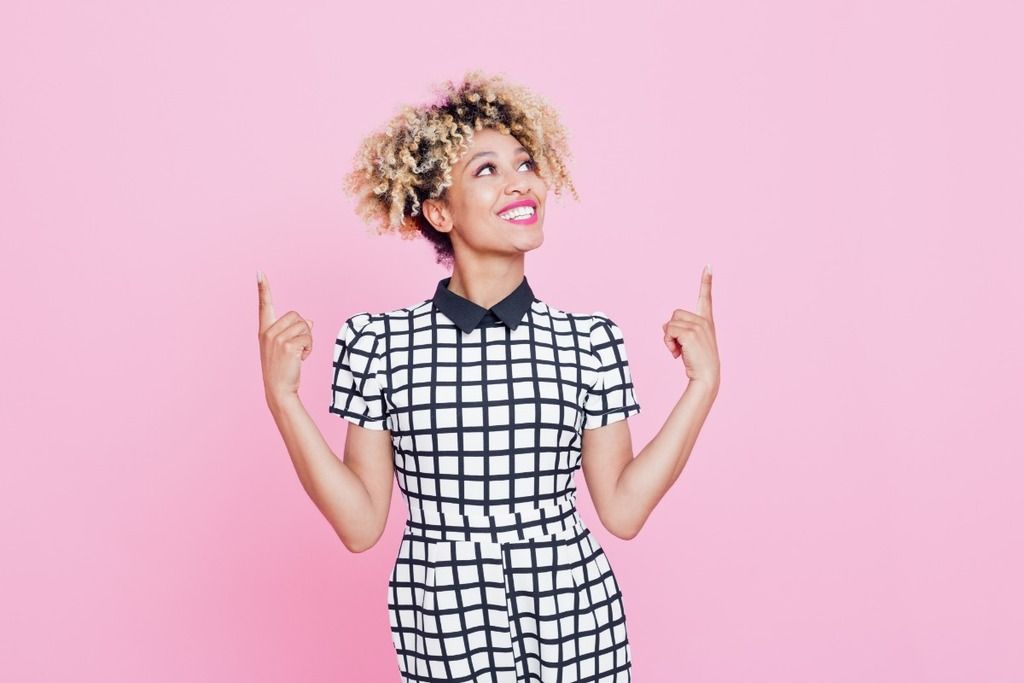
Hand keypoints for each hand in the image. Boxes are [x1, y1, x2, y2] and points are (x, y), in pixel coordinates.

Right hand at [258, 271, 313, 403]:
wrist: (279, 390)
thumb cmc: (283, 369)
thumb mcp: (285, 348)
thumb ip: (294, 332)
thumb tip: (310, 321)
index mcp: (264, 331)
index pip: (264, 306)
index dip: (263, 288)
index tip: (260, 273)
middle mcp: (268, 332)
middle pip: (296, 316)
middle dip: (303, 330)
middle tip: (298, 347)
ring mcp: (277, 339)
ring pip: (305, 326)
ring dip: (308, 340)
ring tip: (299, 354)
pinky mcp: (288, 346)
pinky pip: (308, 337)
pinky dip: (310, 348)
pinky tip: (302, 359)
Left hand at [662, 264, 720, 388]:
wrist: (707, 376)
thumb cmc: (698, 362)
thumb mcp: (689, 342)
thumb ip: (681, 329)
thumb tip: (665, 326)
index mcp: (707, 320)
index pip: (706, 297)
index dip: (706, 281)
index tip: (708, 265)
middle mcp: (704, 320)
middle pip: (675, 314)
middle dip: (671, 330)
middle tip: (678, 346)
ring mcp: (698, 325)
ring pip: (670, 323)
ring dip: (668, 339)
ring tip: (678, 351)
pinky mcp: (690, 333)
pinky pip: (668, 331)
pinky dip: (667, 343)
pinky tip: (676, 353)